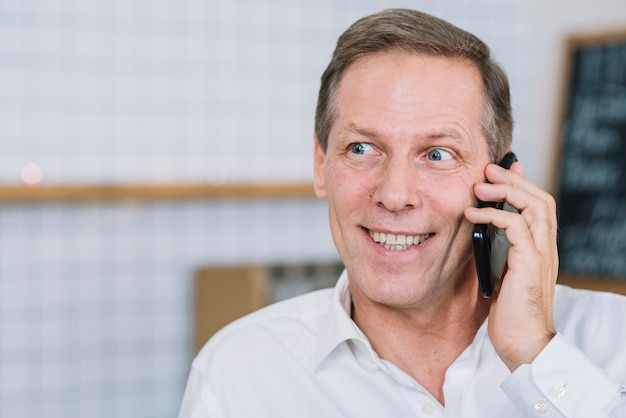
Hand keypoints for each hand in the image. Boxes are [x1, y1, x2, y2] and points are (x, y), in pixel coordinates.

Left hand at [465, 162, 558, 370]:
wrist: (523, 342)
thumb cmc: (510, 312)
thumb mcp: (503, 274)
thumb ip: (500, 252)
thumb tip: (484, 231)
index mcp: (540, 249)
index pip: (539, 206)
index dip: (523, 184)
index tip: (504, 170)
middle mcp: (545, 247)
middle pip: (540, 199)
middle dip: (514, 179)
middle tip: (488, 168)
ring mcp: (541, 254)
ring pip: (535, 206)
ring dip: (506, 190)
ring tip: (479, 185)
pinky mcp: (530, 263)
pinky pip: (516, 226)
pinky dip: (494, 214)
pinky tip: (473, 213)